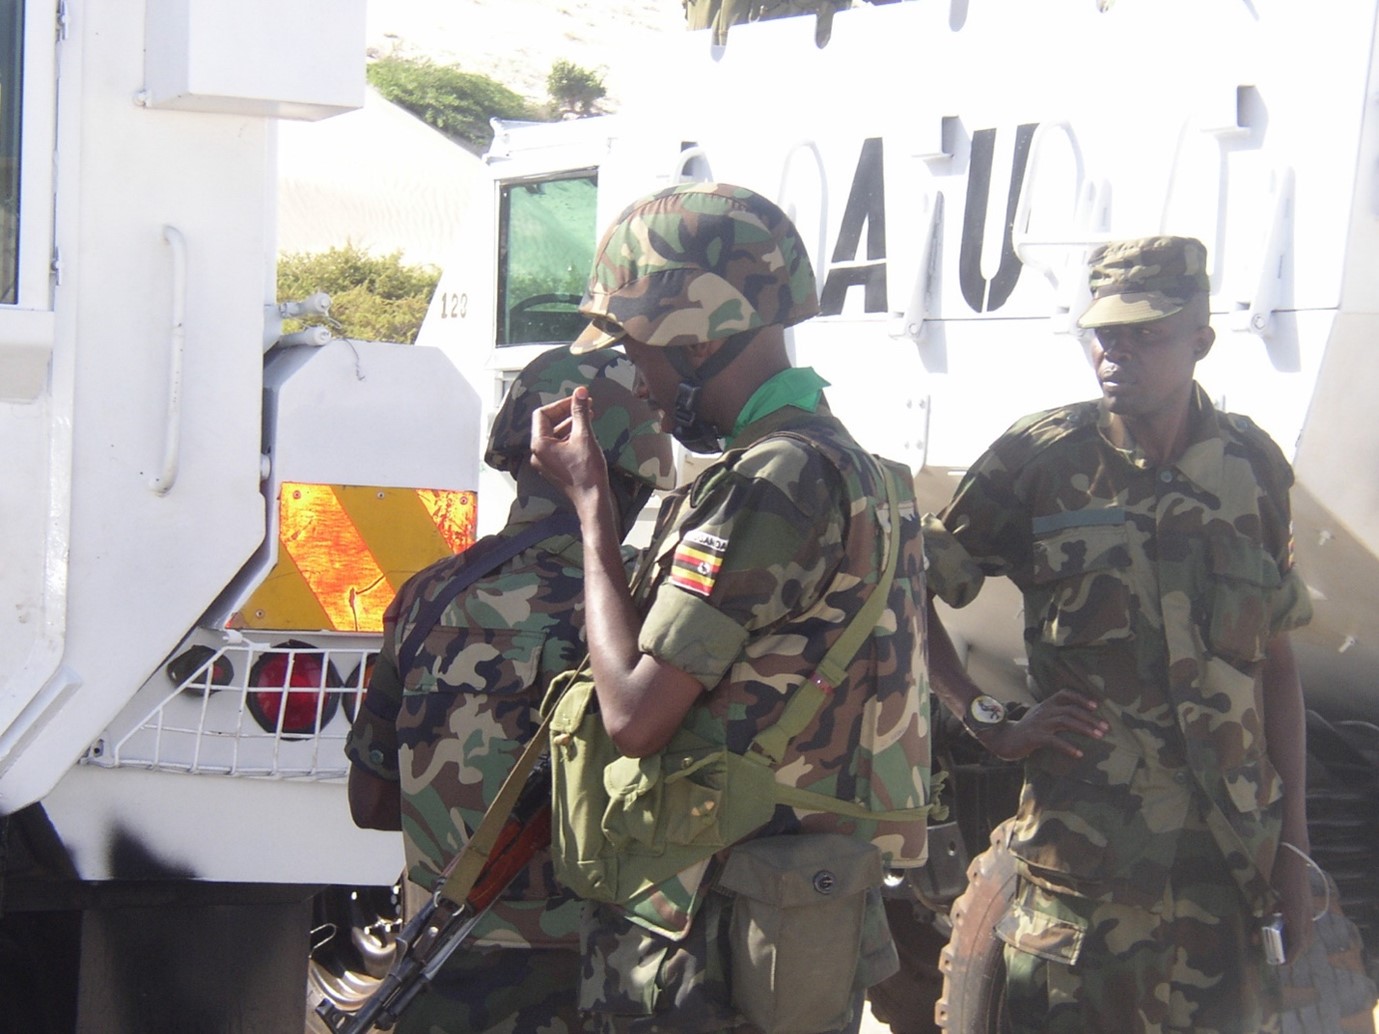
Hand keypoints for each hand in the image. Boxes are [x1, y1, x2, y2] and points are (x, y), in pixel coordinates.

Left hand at [530, 386, 609, 514]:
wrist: (592, 500)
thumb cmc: (587, 471)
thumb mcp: (584, 436)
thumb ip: (580, 412)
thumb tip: (580, 392)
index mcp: (539, 444)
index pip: (543, 413)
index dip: (561, 404)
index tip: (579, 400)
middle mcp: (537, 453)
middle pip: (548, 423)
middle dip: (568, 413)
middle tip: (587, 405)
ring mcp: (545, 462)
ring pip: (555, 435)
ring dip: (571, 424)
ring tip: (590, 417)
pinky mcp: (554, 468)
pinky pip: (559, 446)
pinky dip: (571, 437)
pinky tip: (586, 433)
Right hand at [976, 689, 1108, 761]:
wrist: (1004, 740)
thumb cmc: (1026, 730)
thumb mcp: (1040, 717)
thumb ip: (1055, 714)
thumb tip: (1079, 719)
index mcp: (1046, 705)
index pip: (1065, 694)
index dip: (1081, 698)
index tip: (1096, 706)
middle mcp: (1044, 711)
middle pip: (1071, 710)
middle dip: (1090, 718)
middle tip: (1106, 728)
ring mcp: (1039, 723)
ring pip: (1065, 721)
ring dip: (1085, 729)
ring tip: (1099, 737)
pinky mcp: (1034, 737)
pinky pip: (1054, 741)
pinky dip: (1068, 747)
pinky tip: (1079, 754)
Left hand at [1271, 841, 1315, 960]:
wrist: (1293, 856)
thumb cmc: (1278, 874)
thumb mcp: (1267, 897)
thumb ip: (1263, 917)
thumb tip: (1254, 939)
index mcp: (1297, 915)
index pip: (1298, 943)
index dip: (1290, 956)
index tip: (1281, 964)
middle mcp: (1306, 915)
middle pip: (1304, 942)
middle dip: (1292, 952)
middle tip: (1278, 957)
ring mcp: (1308, 909)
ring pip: (1305, 934)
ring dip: (1294, 942)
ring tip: (1279, 945)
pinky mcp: (1306, 904)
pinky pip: (1304, 924)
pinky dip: (1295, 931)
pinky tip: (1282, 928)